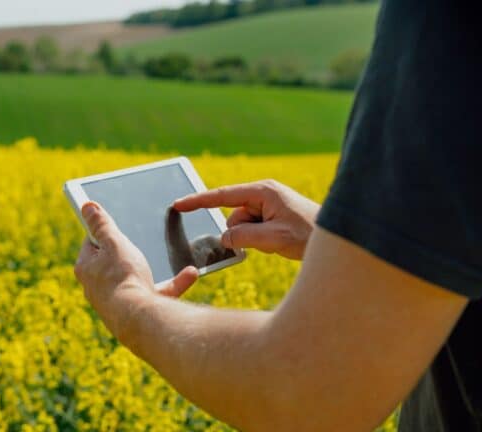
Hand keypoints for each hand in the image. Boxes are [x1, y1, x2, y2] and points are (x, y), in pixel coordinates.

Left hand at [74, 202, 198, 340]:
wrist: (139, 319)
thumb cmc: (123, 277)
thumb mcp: (114, 242)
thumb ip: (102, 224)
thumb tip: (86, 206)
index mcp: (86, 268)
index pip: (91, 243)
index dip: (105, 232)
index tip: (117, 226)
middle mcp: (97, 288)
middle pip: (113, 262)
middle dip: (129, 252)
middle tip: (142, 240)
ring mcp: (117, 302)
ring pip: (137, 279)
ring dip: (155, 268)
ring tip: (169, 256)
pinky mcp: (137, 313)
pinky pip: (157, 294)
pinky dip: (173, 284)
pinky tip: (190, 273)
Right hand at [174, 180, 319, 259]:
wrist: (337, 239)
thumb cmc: (309, 235)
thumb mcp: (273, 238)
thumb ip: (243, 237)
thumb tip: (224, 238)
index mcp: (263, 191)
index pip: (222, 196)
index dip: (198, 201)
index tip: (178, 204)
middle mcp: (263, 194)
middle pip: (234, 218)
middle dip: (243, 233)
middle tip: (269, 240)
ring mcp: (268, 205)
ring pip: (242, 227)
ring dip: (254, 239)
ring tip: (279, 242)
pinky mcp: (272, 216)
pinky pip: (253, 231)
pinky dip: (260, 240)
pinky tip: (280, 242)